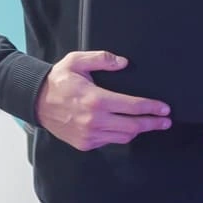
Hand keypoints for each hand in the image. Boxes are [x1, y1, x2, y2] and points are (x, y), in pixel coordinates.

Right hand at [35, 51, 170, 150]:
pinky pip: (110, 141)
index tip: (165, 109)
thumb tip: (124, 62)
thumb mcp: (77, 61)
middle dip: (152, 124)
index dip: (152, 108)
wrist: (36, 101)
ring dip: (138, 131)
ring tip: (150, 124)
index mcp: (96, 100)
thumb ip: (102, 59)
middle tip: (166, 121)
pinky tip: (126, 127)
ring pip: (123, 137)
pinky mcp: (85, 144)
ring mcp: (89, 135)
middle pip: (133, 126)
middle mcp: (94, 121)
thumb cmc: (59, 80)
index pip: (132, 106)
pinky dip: (120, 135)